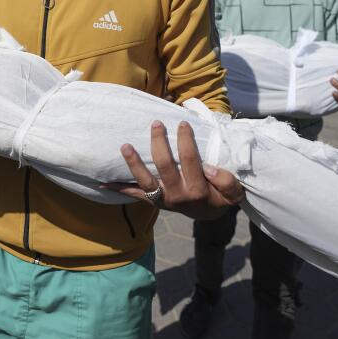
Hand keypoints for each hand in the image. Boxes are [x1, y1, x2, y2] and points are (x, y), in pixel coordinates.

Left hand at [103, 121, 243, 218]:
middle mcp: (177, 195)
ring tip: (125, 146)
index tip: (182, 123)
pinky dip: (120, 189)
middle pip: (164, 166)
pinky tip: (104, 183)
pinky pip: (136, 195)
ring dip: (133, 163)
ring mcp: (163, 200)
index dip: (185, 140)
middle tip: (156, 124)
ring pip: (145, 181)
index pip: (189, 160)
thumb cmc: (220, 197)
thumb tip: (208, 168)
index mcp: (197, 190)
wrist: (208, 214)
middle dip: (159, 143)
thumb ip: (226, 181)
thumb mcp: (233, 192)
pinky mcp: (154, 201)